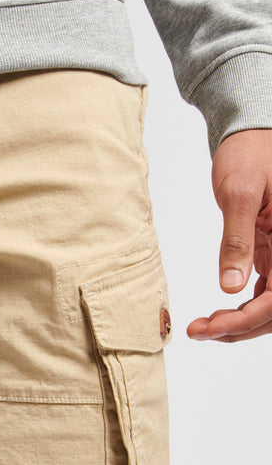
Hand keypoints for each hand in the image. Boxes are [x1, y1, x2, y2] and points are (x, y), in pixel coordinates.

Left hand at [187, 128, 271, 341]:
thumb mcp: (239, 192)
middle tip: (199, 332)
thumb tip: (231, 287)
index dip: (248, 320)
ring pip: (271, 302)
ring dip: (241, 320)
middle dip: (240, 327)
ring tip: (204, 326)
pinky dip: (244, 304)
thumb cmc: (250, 152)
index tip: (213, 328)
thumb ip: (237, 240)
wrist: (252, 132)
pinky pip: (267, 287)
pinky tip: (220, 309)